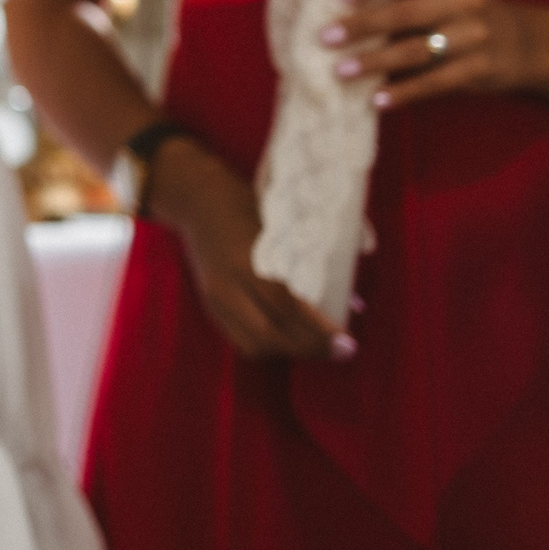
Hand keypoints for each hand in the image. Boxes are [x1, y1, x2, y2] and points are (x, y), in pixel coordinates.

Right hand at [151, 137, 346, 361]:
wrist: (195, 198)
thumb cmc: (247, 203)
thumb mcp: (283, 223)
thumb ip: (318, 256)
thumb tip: (353, 297)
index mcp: (246, 261)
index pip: (286, 308)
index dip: (319, 332)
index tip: (348, 342)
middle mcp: (227, 285)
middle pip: (269, 335)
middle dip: (310, 349)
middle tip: (343, 351)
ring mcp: (214, 297)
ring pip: (252, 344)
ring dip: (289, 351)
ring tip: (319, 347)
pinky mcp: (209, 303)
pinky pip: (240, 338)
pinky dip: (269, 345)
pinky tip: (291, 339)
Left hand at [322, 0, 533, 110]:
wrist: (524, 42)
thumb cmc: (461, 11)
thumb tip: (336, 4)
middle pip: (405, 12)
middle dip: (361, 26)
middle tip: (326, 38)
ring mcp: (477, 33)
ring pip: (417, 49)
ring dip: (374, 62)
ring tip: (340, 71)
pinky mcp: (483, 67)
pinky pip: (436, 81)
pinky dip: (404, 92)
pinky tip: (377, 99)